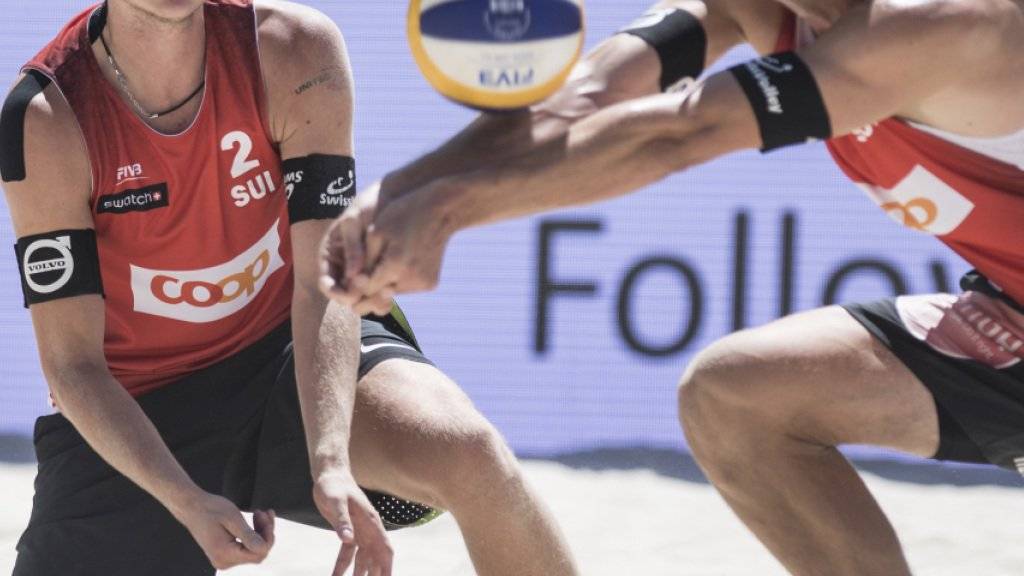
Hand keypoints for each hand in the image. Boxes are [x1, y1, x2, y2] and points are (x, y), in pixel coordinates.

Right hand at [174, 491, 274, 570]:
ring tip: (259, 513)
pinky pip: (245, 548)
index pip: (258, 553)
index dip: (268, 536)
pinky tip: (255, 519)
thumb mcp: (233, 519)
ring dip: (260, 532)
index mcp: (225, 554)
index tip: (268, 516)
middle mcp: (224, 562)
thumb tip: (264, 548)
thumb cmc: (210, 509)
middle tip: (264, 512)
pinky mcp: (224, 554)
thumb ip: (249, 535)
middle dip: (265, 533)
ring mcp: (223, 559)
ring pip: (252, 550)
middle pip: (256, 553)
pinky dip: (253, 534)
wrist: (192, 507)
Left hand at [313, 471, 393, 575]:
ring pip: (363, 560)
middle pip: (376, 559)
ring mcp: (359, 532)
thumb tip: (347, 539)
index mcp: (371, 523)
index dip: (387, 568)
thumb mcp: (337, 501)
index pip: (385, 549)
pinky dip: (342, 567)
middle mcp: (369, 530)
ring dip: (360, 575)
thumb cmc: (334, 486)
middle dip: (375, 575)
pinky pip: (347, 554)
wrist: (329, 476)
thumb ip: (342, 520)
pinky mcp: (347, 532)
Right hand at [319, 181, 382, 306]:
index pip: (327, 284)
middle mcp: (343, 270)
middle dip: (358, 300)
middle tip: (373, 297)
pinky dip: (384, 296)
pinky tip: (393, 291)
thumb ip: (353, 248)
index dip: (337, 293)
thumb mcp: (354, 221)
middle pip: (345, 297)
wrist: (392, 197)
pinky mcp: (379, 274)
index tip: (353, 292)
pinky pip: (377, 292)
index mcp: (330, 258)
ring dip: (372, 301)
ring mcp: (361, 273)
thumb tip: (353, 276)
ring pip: (362, 298)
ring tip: (385, 295)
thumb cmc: (367, 205)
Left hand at [350, 184, 453, 314]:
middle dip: (366, 290)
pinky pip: (406, 289)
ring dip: (382, 285)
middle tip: (356, 279)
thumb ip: (363, 260)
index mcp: (396, 264)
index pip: (365, 289)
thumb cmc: (403, 215)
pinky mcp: (431, 284)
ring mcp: (424, 283)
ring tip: (378, 268)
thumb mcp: (376, 232)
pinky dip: (398, 281)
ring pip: (392, 293)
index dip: (353, 286)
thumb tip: (352, 284)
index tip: (345, 278)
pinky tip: (397, 265)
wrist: (441, 211)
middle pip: (379, 296)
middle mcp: (412, 278)